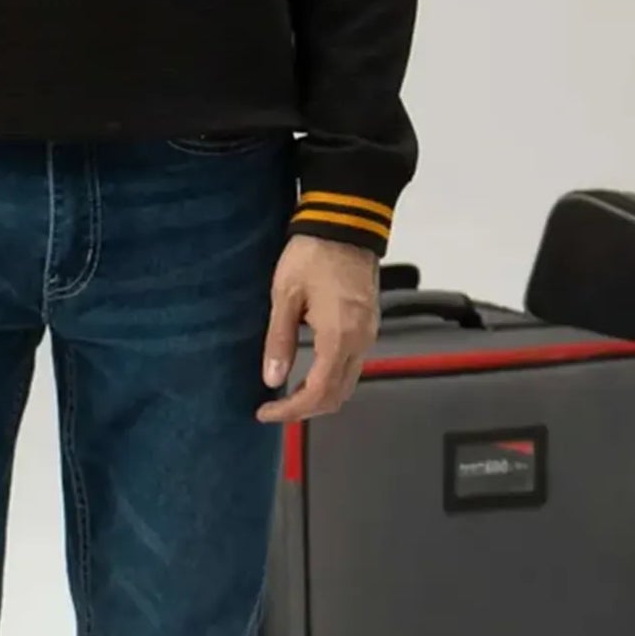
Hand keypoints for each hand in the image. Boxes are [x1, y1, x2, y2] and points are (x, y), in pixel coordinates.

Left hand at [255, 238, 379, 422]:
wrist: (345, 223)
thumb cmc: (311, 255)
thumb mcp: (284, 296)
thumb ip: (279, 341)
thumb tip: (272, 380)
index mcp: (339, 337)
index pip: (319, 392)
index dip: (291, 410)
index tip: (265, 412)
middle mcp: (361, 341)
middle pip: (338, 395)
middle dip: (305, 410)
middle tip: (274, 409)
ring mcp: (369, 333)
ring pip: (347, 383)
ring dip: (319, 395)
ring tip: (287, 395)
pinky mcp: (370, 324)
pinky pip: (353, 365)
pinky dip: (331, 379)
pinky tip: (309, 373)